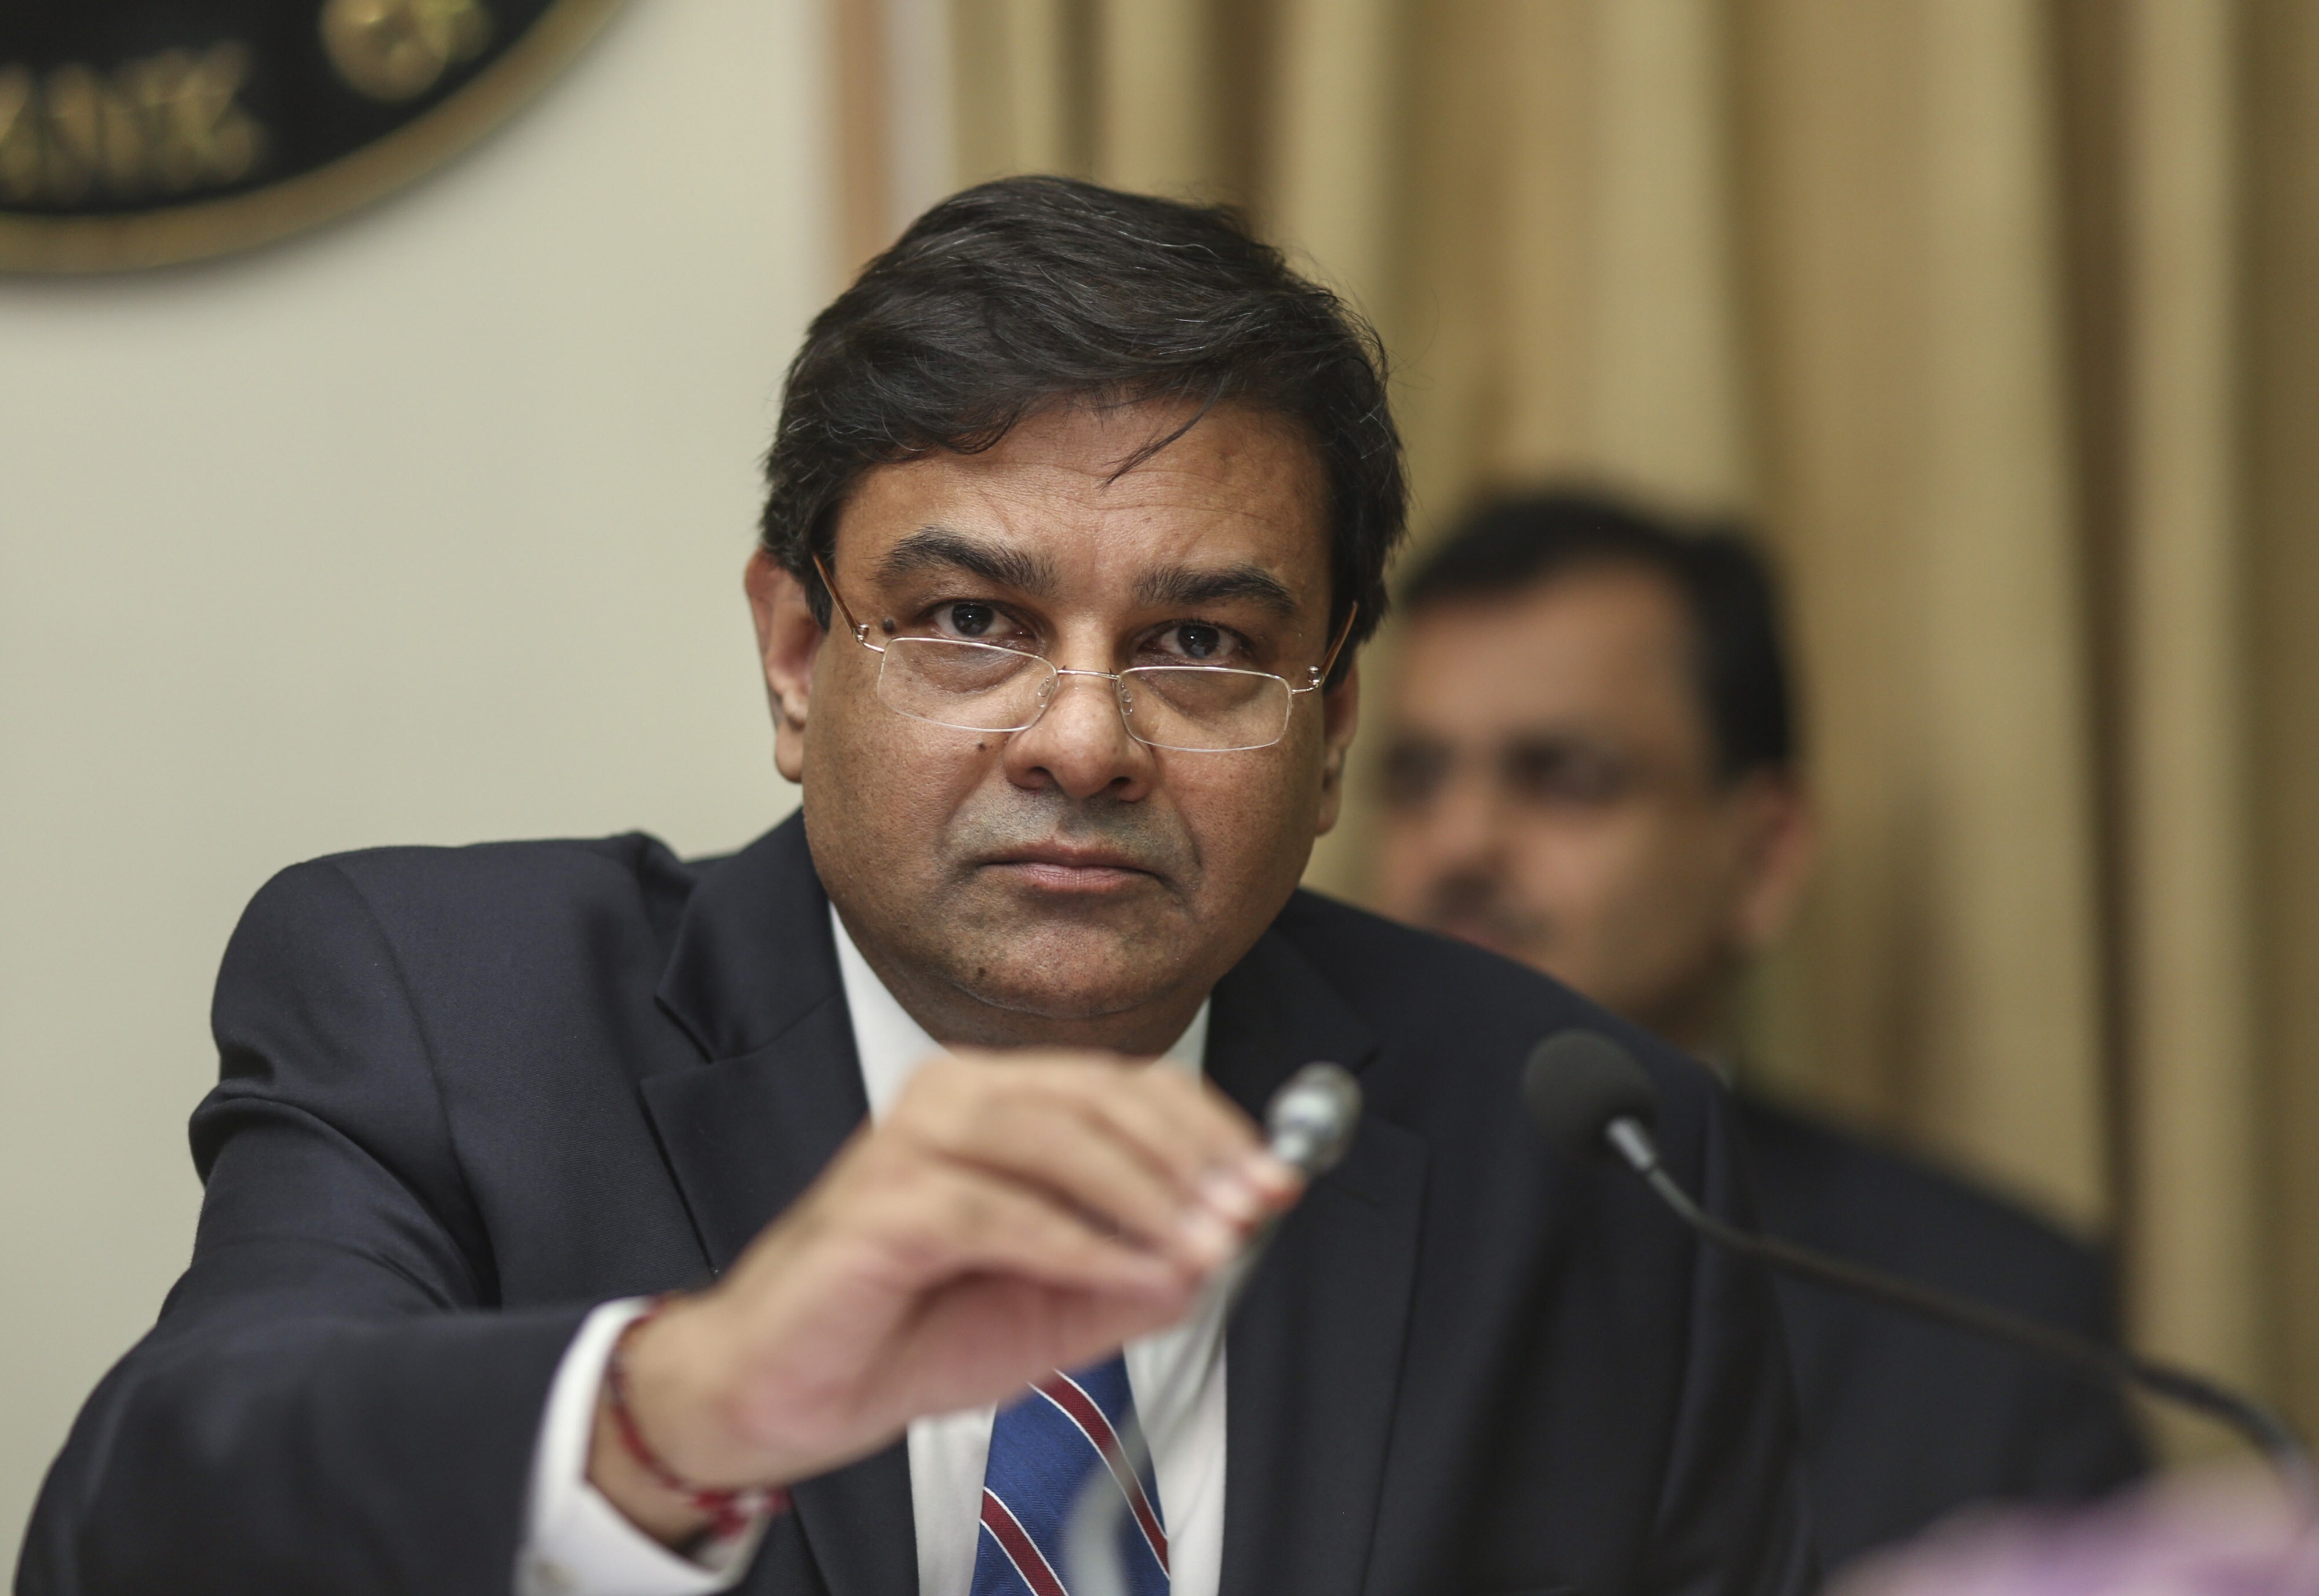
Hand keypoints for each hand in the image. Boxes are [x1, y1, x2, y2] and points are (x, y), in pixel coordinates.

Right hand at [589, 1050, 1300, 1543]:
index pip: (1127, 1085)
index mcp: (998, 1101)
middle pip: (1101, 1096)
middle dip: (1195, 1158)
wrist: (785, 1391)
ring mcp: (912, 1141)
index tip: (1276, 1180)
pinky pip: (1001, 1209)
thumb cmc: (909, 1330)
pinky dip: (1080, 1242)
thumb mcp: (1057, 1305)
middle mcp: (954, 1098)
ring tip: (1207, 1245)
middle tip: (1255, 1209)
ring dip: (1147, 1194)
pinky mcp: (883, 1202)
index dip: (1211, 1127)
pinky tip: (1132, 1274)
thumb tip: (1225, 1245)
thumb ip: (1136, 1274)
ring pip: (1057, 1135)